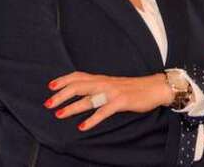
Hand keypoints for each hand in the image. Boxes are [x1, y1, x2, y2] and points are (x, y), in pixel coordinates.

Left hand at [44, 71, 171, 130]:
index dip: (63, 80)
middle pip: (78, 86)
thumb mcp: (113, 84)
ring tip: (59, 114)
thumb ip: (99, 87)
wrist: (155, 87)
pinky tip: (83, 127)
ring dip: (72, 107)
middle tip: (48, 103)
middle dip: (61, 94)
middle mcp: (105, 83)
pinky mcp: (121, 102)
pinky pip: (103, 111)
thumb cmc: (133, 88)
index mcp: (102, 78)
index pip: (78, 76)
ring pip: (88, 98)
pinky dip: (92, 120)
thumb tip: (82, 93)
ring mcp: (112, 92)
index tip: (50, 86)